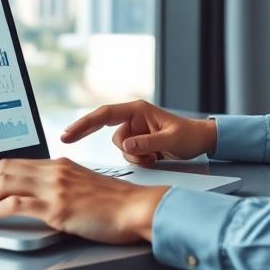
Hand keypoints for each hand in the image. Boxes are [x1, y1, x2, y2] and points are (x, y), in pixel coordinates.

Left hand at [0, 157, 167, 243]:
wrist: (139, 209)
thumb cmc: (116, 205)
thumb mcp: (83, 188)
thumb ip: (60, 188)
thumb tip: (37, 199)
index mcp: (59, 163)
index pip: (12, 164)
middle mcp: (54, 170)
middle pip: (1, 170)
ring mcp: (54, 187)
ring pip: (2, 184)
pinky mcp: (57, 207)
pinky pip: (13, 204)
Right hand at [61, 99, 216, 166]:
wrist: (201, 141)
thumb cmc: (189, 135)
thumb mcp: (171, 140)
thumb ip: (148, 143)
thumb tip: (126, 146)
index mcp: (138, 109)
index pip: (105, 114)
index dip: (84, 123)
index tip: (68, 133)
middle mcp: (134, 117)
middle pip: (107, 131)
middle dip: (103, 140)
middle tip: (71, 140)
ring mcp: (135, 130)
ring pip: (120, 148)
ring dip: (135, 157)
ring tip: (156, 155)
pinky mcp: (138, 141)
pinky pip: (129, 154)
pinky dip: (140, 160)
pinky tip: (155, 157)